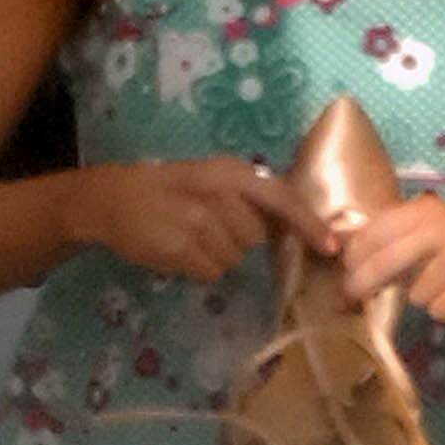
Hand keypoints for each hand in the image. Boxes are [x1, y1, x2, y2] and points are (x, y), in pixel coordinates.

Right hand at [69, 158, 338, 282]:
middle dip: (239, 239)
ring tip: (190, 237)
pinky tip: (179, 250)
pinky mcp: (180, 247)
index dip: (308, 224)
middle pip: (256, 237)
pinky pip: (211, 272)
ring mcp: (198, 221)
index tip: (331, 247)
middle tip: (208, 227)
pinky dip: (199, 268)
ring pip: (234, 258)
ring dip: (217, 256)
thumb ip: (246, 196)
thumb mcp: (210, 178)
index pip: (280, 197)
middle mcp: (217, 193)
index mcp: (229, 172)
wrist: (113, 197)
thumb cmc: (170, 189)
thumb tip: (287, 227)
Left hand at [338, 194, 444, 324]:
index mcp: (426, 211)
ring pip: (414, 294)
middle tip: (351, 297)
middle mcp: (442, 228)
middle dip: (363, 284)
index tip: (343, 273)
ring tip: (444, 287)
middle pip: (383, 262)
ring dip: (423, 298)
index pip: (374, 231)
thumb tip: (344, 255)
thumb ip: (396, 237)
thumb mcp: (436, 228)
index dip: (352, 256)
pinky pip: (439, 310)